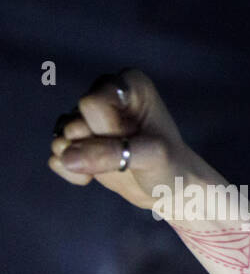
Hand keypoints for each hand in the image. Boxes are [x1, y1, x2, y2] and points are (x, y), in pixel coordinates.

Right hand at [48, 68, 201, 214]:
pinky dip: (74, 173)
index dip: (110, 129)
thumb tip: (65, 157)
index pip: (92, 103)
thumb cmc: (169, 166)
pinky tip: (95, 175)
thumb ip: (111, 153)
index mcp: (129, 83)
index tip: (136, 135)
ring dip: (85, 160)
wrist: (170, 190)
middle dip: (98, 145)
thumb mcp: (152, 156)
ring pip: (62, 138)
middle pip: (75, 122)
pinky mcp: (74, 141)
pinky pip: (56, 158)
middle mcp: (104, 94)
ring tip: (116, 163)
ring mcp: (86, 118)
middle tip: (129, 152)